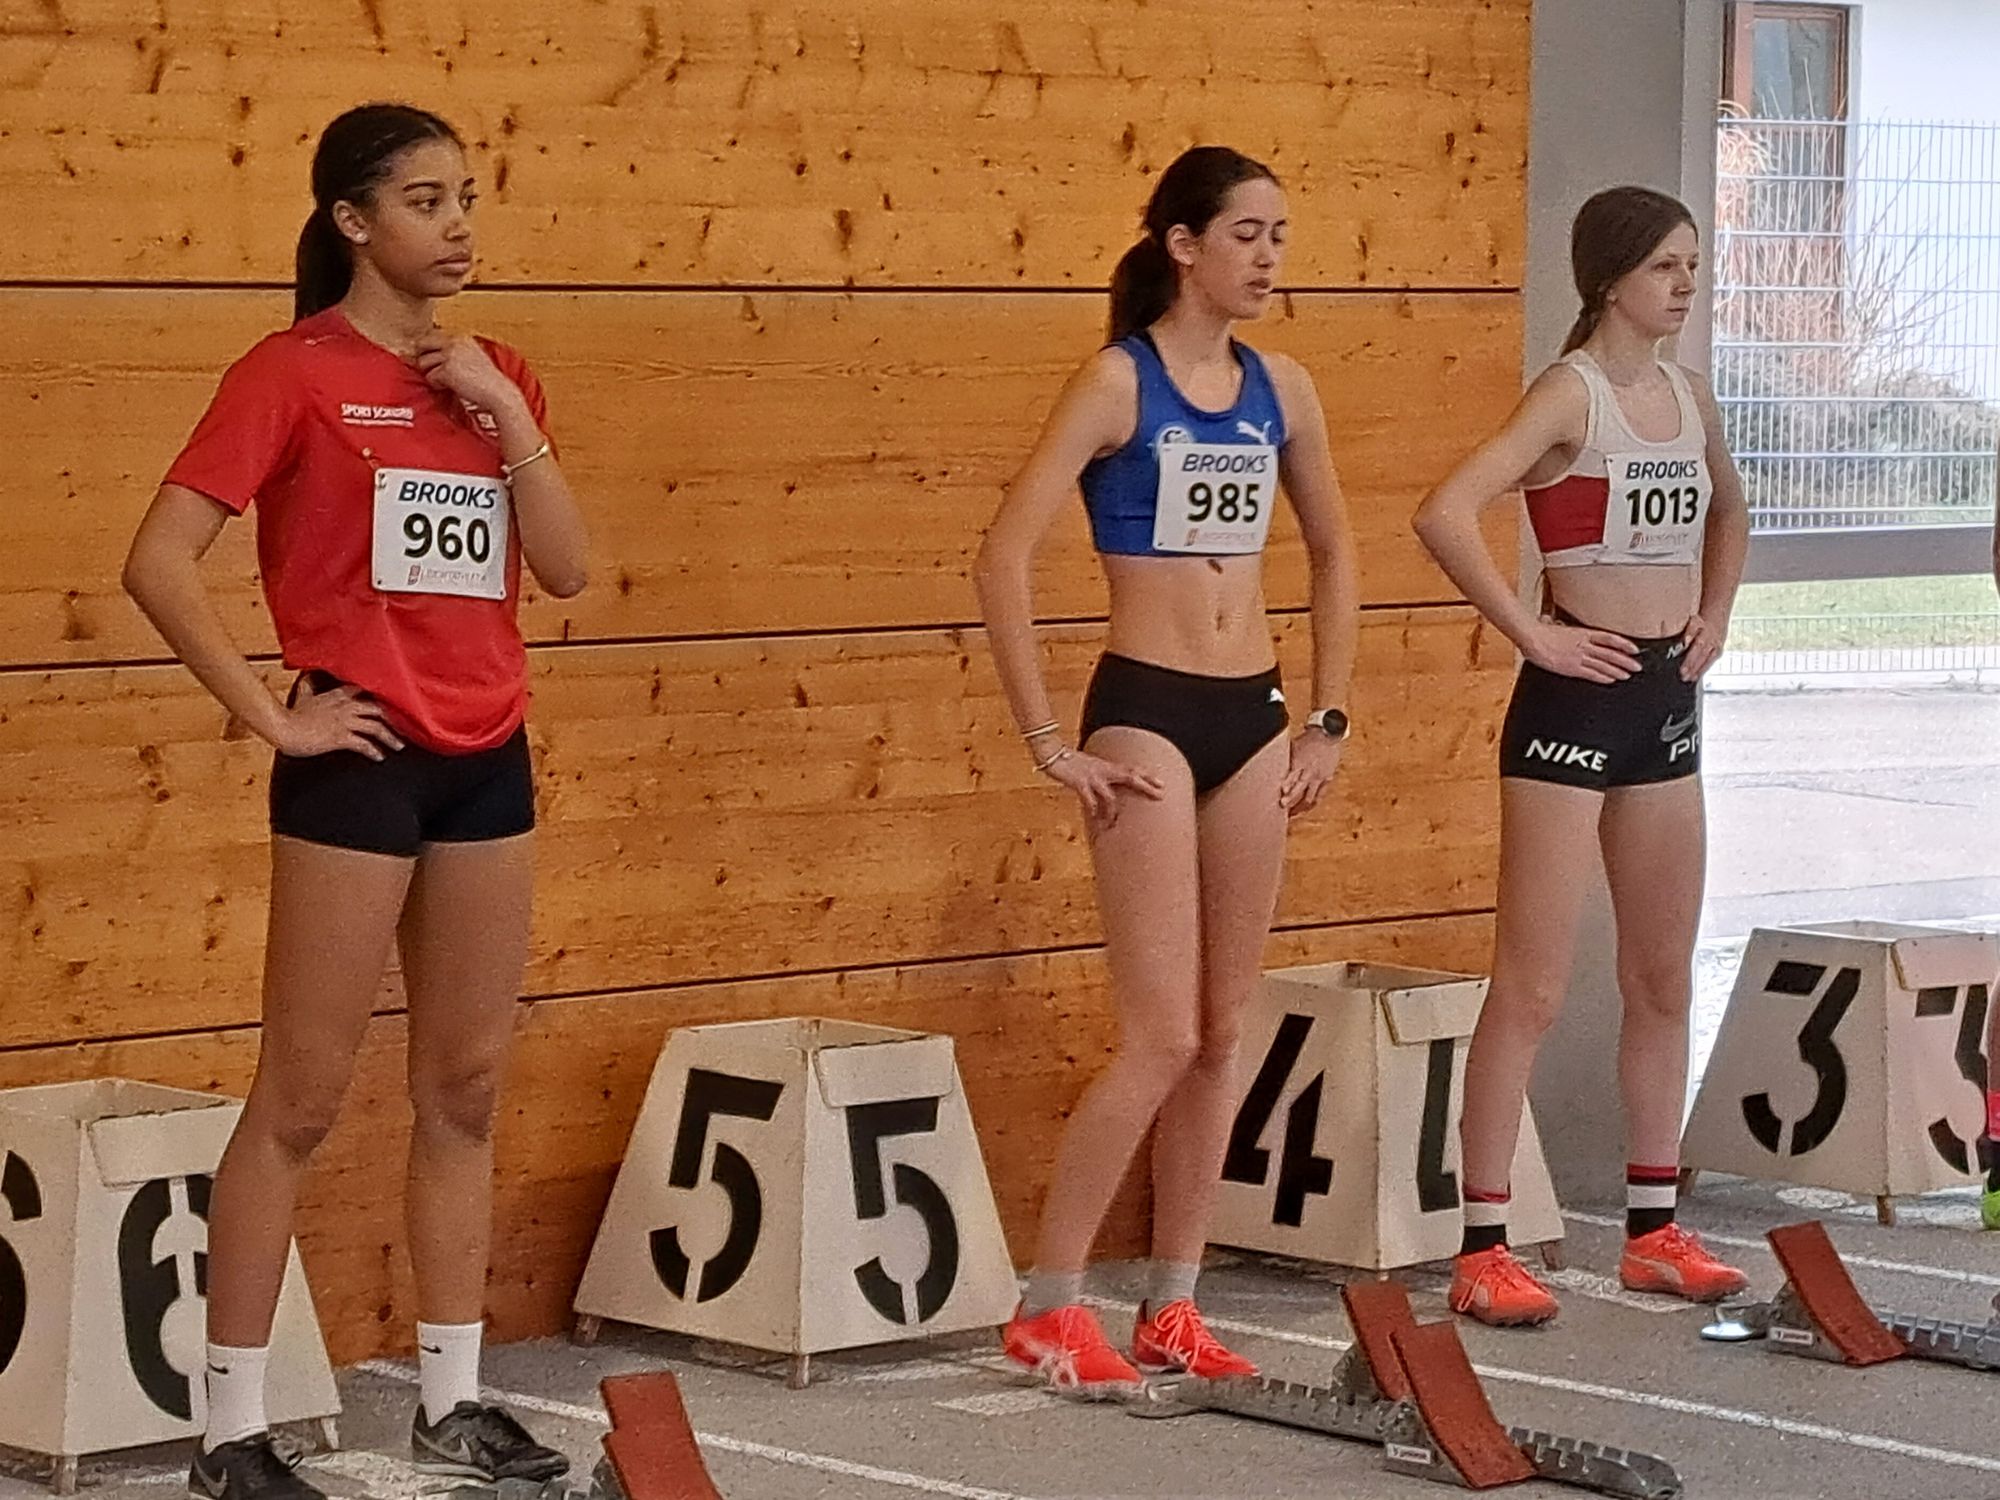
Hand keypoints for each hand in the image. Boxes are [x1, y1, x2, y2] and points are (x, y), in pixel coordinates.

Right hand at [273, 678, 404, 760]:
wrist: (283, 729)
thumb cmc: (292, 715)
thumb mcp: (303, 695)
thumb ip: (310, 684)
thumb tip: (309, 673)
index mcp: (339, 695)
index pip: (369, 691)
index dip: (385, 698)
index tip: (398, 705)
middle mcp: (346, 706)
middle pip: (379, 709)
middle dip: (394, 719)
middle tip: (405, 727)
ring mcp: (344, 721)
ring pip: (376, 727)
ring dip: (390, 737)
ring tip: (398, 746)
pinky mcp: (340, 737)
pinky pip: (364, 744)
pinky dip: (374, 751)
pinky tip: (379, 756)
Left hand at [413, 330, 525, 417]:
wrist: (497, 393)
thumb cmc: (487, 380)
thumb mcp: (472, 357)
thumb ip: (454, 351)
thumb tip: (428, 354)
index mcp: (461, 337)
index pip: (432, 335)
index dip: (428, 349)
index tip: (434, 360)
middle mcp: (454, 342)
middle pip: (421, 343)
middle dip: (423, 357)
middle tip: (433, 370)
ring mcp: (450, 355)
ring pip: (423, 362)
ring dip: (432, 373)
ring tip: (448, 381)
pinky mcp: (446, 370)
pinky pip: (430, 377)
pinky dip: (438, 385)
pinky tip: (453, 387)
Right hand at [1042, 747, 1164, 831]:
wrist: (1052, 752)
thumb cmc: (1069, 762)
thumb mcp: (1089, 768)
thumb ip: (1099, 778)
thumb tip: (1107, 791)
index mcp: (1107, 766)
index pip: (1132, 770)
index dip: (1148, 776)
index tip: (1162, 784)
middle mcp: (1103, 770)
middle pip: (1130, 776)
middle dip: (1146, 785)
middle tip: (1160, 794)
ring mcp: (1092, 776)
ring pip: (1110, 795)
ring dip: (1113, 811)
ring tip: (1114, 823)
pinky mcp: (1080, 782)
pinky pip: (1089, 798)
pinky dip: (1093, 807)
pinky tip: (1094, 815)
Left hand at [1280, 730, 1342, 814]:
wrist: (1328, 734)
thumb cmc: (1307, 740)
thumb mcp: (1292, 746)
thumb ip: (1283, 758)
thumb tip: (1264, 763)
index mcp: (1300, 761)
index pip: (1292, 775)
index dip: (1287, 784)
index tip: (1281, 791)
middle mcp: (1310, 771)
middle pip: (1299, 788)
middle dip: (1290, 798)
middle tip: (1282, 805)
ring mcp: (1319, 777)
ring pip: (1310, 796)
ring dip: (1300, 806)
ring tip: (1291, 814)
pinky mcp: (1327, 780)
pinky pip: (1320, 795)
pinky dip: (1312, 804)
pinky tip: (1304, 809)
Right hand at [1524, 619, 1641, 682]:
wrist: (1532, 637)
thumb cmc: (1540, 632)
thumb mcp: (1554, 626)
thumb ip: (1560, 628)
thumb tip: (1553, 622)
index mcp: (1582, 633)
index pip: (1609, 638)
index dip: (1623, 644)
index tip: (1634, 649)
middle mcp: (1584, 645)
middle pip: (1610, 653)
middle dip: (1625, 661)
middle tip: (1637, 667)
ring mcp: (1579, 656)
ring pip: (1603, 664)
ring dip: (1617, 670)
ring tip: (1627, 675)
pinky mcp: (1571, 668)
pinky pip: (1591, 673)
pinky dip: (1602, 677)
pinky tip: (1610, 680)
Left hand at [1679, 611, 1727, 680]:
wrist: (1719, 614)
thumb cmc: (1704, 618)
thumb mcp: (1694, 621)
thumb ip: (1689, 632)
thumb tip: (1685, 642)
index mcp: (1705, 636)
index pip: (1696, 651)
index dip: (1689, 661)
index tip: (1683, 670)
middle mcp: (1713, 643)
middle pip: (1701, 658)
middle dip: (1693, 669)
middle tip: (1685, 678)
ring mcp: (1718, 647)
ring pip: (1708, 661)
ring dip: (1699, 671)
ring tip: (1691, 679)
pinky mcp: (1719, 650)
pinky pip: (1712, 661)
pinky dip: (1705, 668)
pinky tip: (1698, 675)